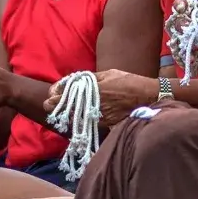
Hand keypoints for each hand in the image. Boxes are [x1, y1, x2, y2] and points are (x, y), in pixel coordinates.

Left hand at [44, 69, 160, 127]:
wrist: (149, 97)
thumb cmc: (131, 82)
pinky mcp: (107, 124)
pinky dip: (82, 124)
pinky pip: (90, 124)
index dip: (58, 94)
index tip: (50, 94)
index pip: (70, 91)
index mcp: (95, 87)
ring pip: (78, 117)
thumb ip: (92, 78)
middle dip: (57, 106)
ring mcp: (101, 114)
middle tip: (47, 105)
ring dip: (66, 116)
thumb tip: (77, 81)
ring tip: (58, 115)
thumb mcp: (110, 73)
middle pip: (70, 106)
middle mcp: (95, 102)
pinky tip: (76, 124)